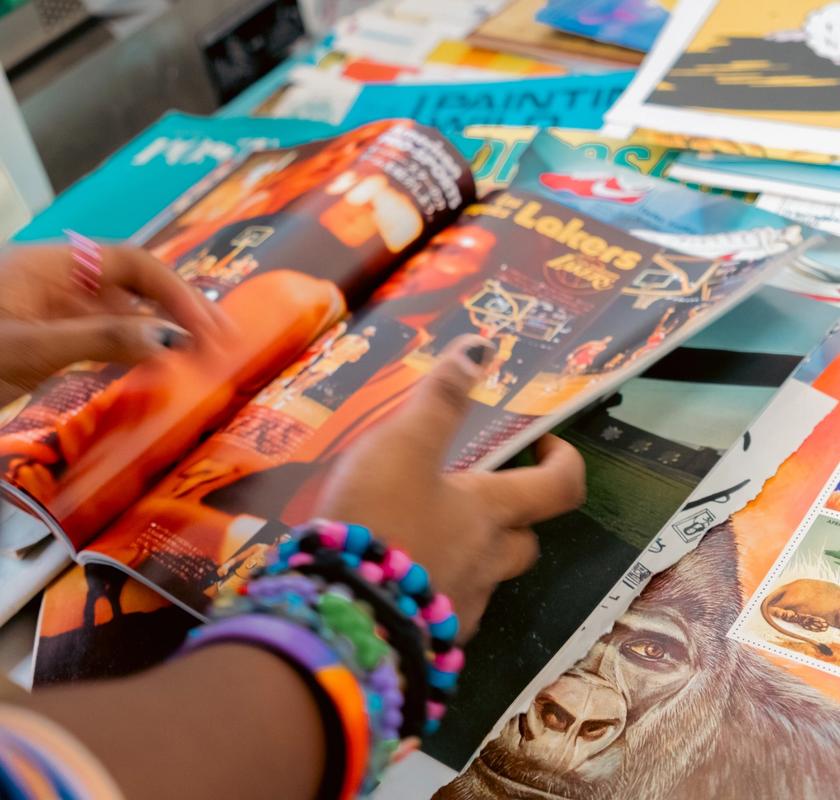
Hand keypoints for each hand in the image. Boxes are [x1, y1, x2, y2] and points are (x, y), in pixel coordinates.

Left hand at [0, 243, 223, 403]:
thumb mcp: (31, 348)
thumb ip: (100, 340)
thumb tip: (171, 340)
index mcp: (52, 266)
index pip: (133, 264)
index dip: (175, 291)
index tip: (206, 327)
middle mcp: (58, 282)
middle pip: (135, 287)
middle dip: (183, 310)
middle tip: (225, 341)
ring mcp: (53, 312)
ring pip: (124, 315)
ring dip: (166, 332)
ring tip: (204, 355)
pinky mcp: (49, 341)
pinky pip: (105, 339)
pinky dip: (138, 351)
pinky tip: (161, 366)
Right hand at [316, 336, 585, 636]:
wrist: (340, 615)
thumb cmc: (378, 518)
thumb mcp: (403, 445)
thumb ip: (440, 399)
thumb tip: (482, 348)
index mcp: (488, 512)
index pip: (559, 488)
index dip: (564, 463)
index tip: (546, 446)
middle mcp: (486, 563)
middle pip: (527, 543)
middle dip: (517, 518)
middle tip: (480, 495)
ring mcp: (460, 608)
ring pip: (487, 580)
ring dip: (475, 557)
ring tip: (428, 536)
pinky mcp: (428, 641)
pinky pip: (446, 612)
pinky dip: (436, 590)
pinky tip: (400, 580)